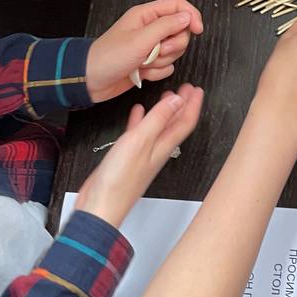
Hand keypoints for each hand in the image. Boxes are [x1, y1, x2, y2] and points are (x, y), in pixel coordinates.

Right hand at [74, 85, 204, 228]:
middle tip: (187, 89)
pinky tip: (138, 113)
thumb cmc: (119, 181)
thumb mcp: (141, 141)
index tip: (196, 89)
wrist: (100, 207)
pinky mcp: (128, 157)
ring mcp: (143, 154)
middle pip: (175, 124)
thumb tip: (178, 100)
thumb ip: (159, 119)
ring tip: (168, 96)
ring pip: (159, 127)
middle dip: (182, 105)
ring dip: (165, 111)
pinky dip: (142, 120)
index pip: (185, 122)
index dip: (192, 104)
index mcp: (163, 147)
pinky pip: (140, 133)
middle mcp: (156, 150)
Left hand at [87, 0, 203, 102]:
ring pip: (175, 50)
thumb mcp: (140, 39)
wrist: (90, 81)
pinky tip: (142, 73)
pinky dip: (157, 72)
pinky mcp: (149, 62)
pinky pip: (167, 66)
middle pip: (180, 31)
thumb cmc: (109, 57)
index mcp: (146, 15)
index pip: (178, 6)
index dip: (191, 16)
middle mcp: (150, 28)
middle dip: (172, 45)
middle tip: (156, 51)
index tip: (198, 30)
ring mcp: (150, 46)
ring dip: (162, 60)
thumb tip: (187, 17)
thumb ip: (166, 26)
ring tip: (143, 63)